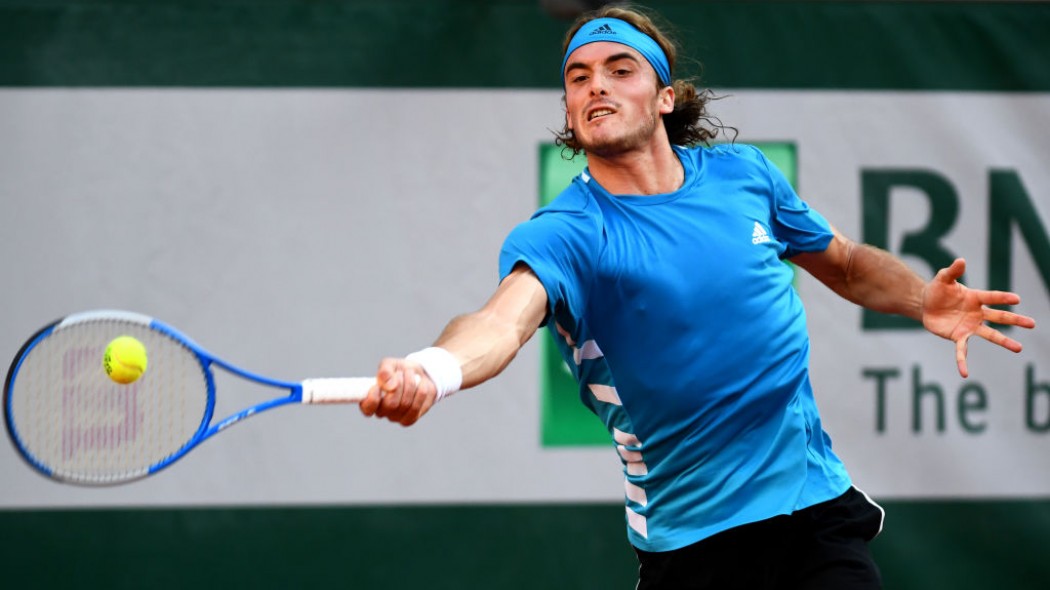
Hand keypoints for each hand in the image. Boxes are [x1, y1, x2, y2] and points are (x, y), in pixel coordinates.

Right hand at [358, 357, 436, 425]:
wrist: (419, 375)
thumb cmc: (399, 371)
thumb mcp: (389, 364)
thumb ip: (385, 372)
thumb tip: (389, 386)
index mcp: (370, 400)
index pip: (367, 408)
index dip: (373, 398)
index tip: (378, 385)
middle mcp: (381, 412)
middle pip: (391, 404)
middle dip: (400, 384)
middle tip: (401, 372)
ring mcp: (395, 417)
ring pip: (405, 404)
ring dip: (411, 384)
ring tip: (411, 374)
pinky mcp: (409, 419)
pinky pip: (416, 407)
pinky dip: (421, 392)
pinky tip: (421, 384)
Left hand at [921, 258, 1035, 377]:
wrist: (925, 304)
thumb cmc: (938, 290)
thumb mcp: (943, 279)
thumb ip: (952, 271)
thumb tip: (960, 260)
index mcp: (975, 297)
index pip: (992, 297)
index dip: (1003, 298)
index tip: (1017, 299)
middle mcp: (977, 313)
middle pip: (999, 317)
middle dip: (1015, 320)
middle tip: (1032, 324)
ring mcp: (970, 326)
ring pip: (990, 335)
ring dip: (1004, 342)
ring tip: (1019, 349)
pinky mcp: (958, 337)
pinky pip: (962, 351)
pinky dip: (963, 362)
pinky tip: (964, 373)